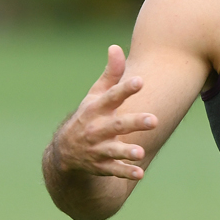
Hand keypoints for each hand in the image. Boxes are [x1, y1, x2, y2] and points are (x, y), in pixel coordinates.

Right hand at [51, 45, 157, 179]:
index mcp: (96, 108)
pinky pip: (113, 171)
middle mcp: (96, 128)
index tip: (140, 81)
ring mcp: (97, 148)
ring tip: (140, 153)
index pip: (111, 96)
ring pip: (112, 150)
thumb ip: (111, 74)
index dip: (125, 89)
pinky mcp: (99, 166)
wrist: (64, 152)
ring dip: (126, 152)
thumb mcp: (95, 95)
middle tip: (154, 120)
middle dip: (134, 123)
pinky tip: (139, 173)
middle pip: (116, 125)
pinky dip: (125, 173)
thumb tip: (116, 47)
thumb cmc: (89, 115)